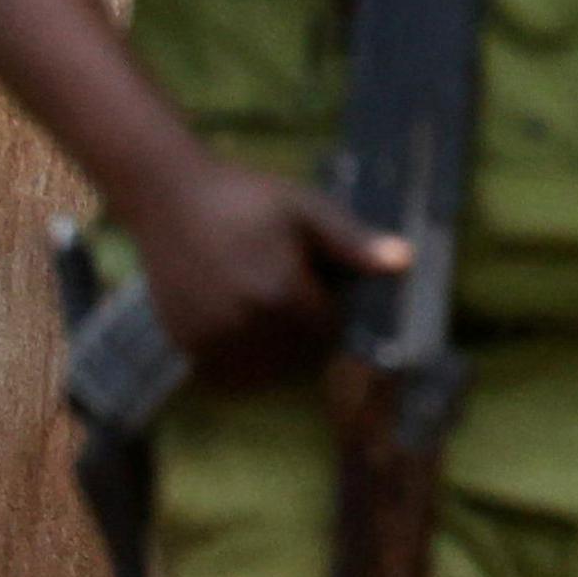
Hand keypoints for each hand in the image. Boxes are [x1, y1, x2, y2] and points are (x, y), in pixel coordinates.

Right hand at [110, 153, 405, 389]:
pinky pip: (230, 377)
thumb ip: (354, 243)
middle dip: (307, 333)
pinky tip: (245, 329)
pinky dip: (245, 365)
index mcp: (280, 292)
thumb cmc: (247, 200)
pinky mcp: (185, 346)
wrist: (170, 199)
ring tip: (268, 308)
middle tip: (291, 292)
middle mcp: (243, 323)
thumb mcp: (307, 210)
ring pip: (265, 372)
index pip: (329, 331)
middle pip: (299, 356)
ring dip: (277, 353)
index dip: (332, 309)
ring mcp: (209, 339)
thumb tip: (406, 262)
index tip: (320, 282)